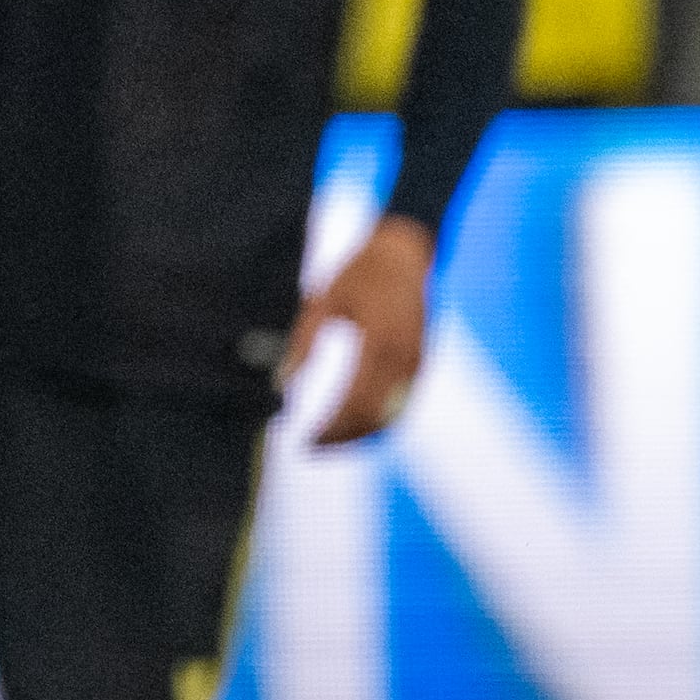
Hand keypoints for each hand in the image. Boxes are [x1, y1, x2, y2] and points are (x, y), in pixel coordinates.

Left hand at [288, 211, 434, 446]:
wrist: (406, 249)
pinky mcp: (422, 362)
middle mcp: (406, 359)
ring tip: (327, 443)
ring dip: (362, 436)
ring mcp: (419, 363)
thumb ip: (303, 344)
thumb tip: (278, 383)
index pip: (355, 404)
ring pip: (393, 417)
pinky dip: (378, 422)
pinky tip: (351, 425)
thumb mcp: (323, 301)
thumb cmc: (359, 270)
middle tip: (310, 449)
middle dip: (343, 441)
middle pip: (376, 419)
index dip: (330, 430)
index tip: (302, 441)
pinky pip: (402, 403)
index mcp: (380, 343)